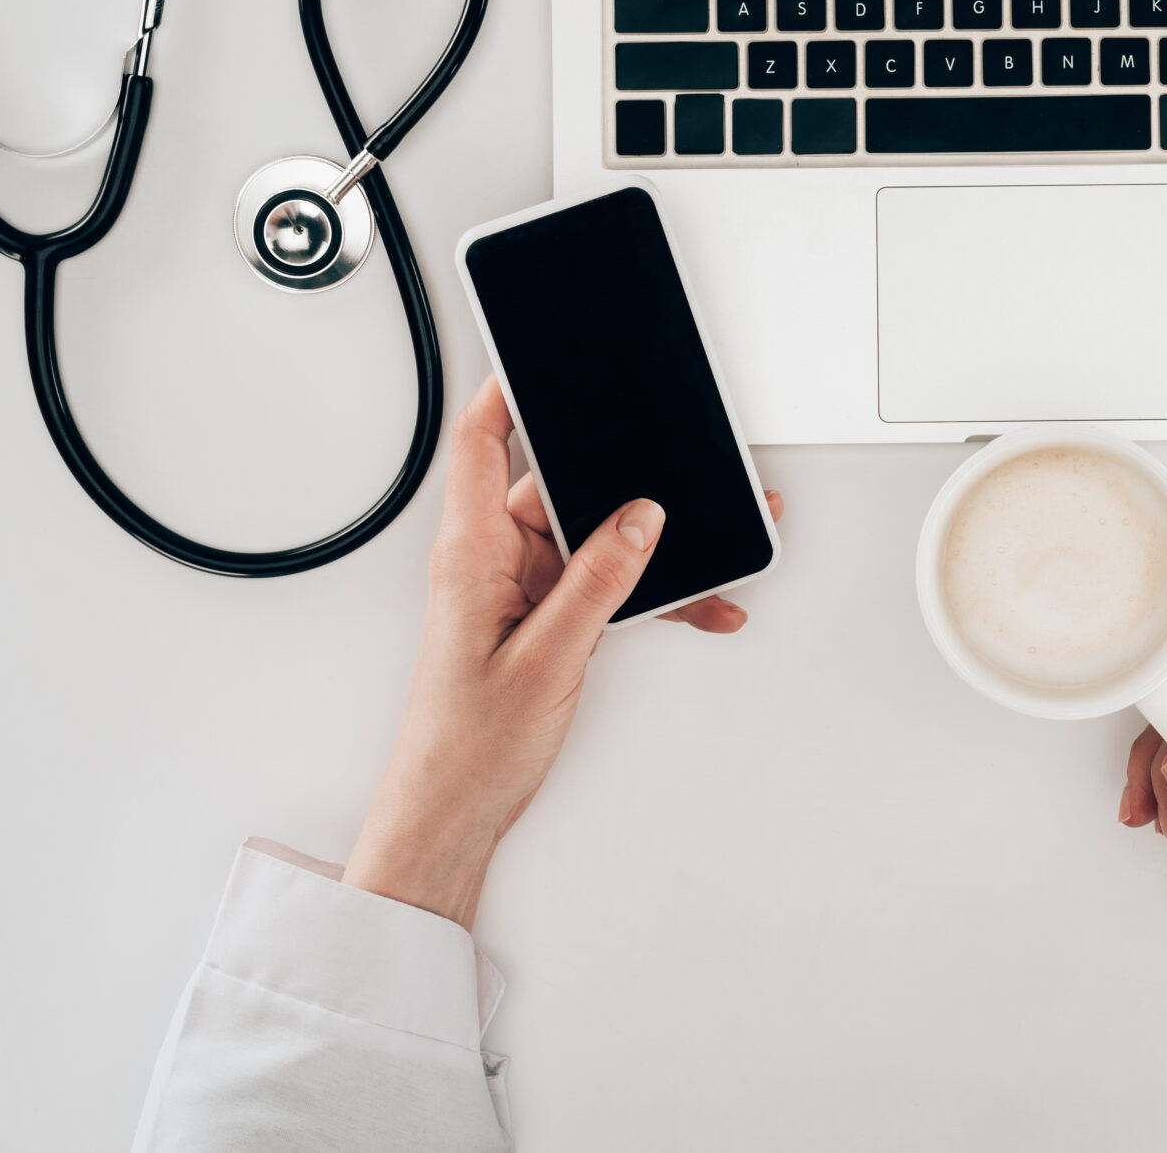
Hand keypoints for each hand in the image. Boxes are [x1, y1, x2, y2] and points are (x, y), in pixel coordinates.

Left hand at [343, 377, 779, 926]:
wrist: (453, 814)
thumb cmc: (468, 745)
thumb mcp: (547, 658)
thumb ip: (597, 581)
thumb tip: (641, 517)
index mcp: (471, 551)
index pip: (481, 442)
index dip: (510, 388)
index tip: (548, 352)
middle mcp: (491, 559)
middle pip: (559, 485)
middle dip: (626, 476)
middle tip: (679, 463)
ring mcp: (518, 587)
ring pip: (595, 537)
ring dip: (651, 545)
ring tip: (713, 545)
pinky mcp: (541, 616)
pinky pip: (603, 582)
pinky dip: (648, 591)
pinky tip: (697, 605)